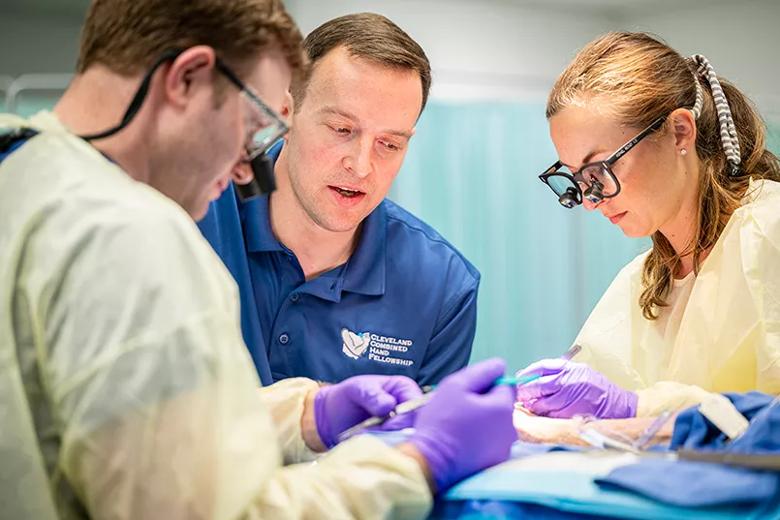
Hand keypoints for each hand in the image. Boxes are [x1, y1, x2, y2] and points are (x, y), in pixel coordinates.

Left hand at [314, 375, 421, 447]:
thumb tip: (389, 405)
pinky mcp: (396, 443)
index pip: (415, 407)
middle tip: (374, 436)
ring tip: (369, 440)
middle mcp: (410, 409)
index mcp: (405, 389)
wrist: (333, 417)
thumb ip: (372, 395)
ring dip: (390, 445)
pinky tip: (372, 449)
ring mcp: (404, 428)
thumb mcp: (357, 389)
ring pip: (408, 442)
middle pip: (415, 427)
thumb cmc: (348, 397)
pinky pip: (399, 451)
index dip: (403, 419)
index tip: (385, 426)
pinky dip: (386, 452)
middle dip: (395, 435)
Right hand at [407, 358, 515, 491]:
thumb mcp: (455, 385)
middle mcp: (510, 429)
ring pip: (495, 425)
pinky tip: (462, 441)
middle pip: (500, 405)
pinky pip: (491, 442)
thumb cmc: (441, 422)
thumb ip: (481, 372)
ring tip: (459, 426)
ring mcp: (504, 449)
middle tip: (458, 408)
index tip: (465, 392)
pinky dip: (480, 439)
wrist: (431, 463)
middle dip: (483, 403)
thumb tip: (500, 365)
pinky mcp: (495, 463)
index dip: (485, 384)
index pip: (504, 384)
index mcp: (503, 408)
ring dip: (482, 421)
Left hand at [515, 359, 636, 418]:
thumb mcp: (581, 372)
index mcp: (572, 370)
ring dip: (532, 404)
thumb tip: (530, 375)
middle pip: (539, 386)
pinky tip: (541, 412)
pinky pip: (550, 415)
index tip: (519, 377)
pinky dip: (543, 414)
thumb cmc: (598, 388)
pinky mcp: (572, 414)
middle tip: (518, 393)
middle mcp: (571, 383)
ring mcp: (571, 400)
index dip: (528, 373)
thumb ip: (559, 372)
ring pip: (542, 403)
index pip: (543, 367)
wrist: (620, 406)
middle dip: (526, 390)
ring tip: (529, 404)